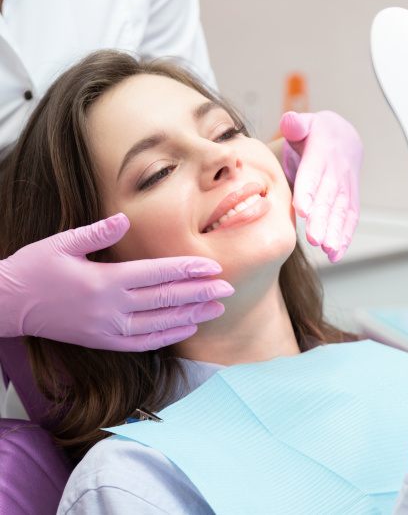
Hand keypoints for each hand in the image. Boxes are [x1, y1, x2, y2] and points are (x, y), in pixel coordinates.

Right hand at [0, 213, 233, 350]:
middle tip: (228, 289)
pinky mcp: (103, 342)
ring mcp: (108, 329)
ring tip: (217, 309)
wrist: (8, 305)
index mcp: (104, 280)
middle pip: (166, 299)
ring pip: (160, 324)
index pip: (157, 274)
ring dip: (192, 315)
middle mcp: (111, 307)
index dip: (188, 270)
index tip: (214, 268)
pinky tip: (187, 328)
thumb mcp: (61, 243)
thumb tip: (124, 220)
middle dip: (201, 293)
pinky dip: (168, 337)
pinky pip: (143, 343)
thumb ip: (97, 233)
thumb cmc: (34, 269)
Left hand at [280, 110, 362, 262]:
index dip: (309, 190)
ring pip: (341, 211)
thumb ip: (296, 124)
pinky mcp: (350, 199)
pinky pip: (350, 218)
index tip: (302, 209)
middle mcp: (337, 172)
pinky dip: (345, 237)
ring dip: (335, 232)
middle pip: (329, 197)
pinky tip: (335, 254)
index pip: (314, 173)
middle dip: (322, 219)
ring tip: (327, 250)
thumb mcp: (305, 123)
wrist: (344, 137)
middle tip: (313, 238)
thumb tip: (290, 122)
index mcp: (322, 153)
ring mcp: (346, 187)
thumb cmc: (315, 134)